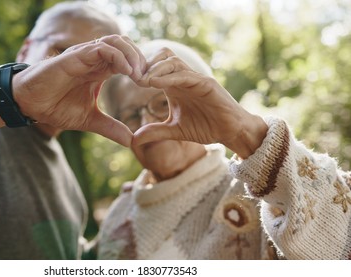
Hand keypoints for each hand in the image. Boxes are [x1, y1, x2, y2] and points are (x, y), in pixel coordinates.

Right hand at [13, 35, 145, 146]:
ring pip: (116, 41)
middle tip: (150, 79)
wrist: (30, 105)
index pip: (128, 60)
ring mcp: (85, 55)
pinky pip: (102, 48)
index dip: (142, 70)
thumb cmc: (55, 107)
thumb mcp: (89, 120)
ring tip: (140, 75)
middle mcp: (94, 59)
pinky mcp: (76, 56)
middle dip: (142, 60)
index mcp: (100, 71)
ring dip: (133, 55)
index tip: (151, 86)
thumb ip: (110, 127)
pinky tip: (128, 72)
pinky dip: (119, 57)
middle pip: (126, 46)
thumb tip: (131, 142)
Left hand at [133, 48, 267, 157]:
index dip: (140, 70)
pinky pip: (186, 75)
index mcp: (174, 85)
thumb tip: (133, 140)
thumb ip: (155, 131)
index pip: (155, 66)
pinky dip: (169, 77)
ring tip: (142, 81)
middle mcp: (183, 78)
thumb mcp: (174, 131)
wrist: (229, 132)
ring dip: (155, 69)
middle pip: (162, 55)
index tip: (126, 79)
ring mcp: (195, 79)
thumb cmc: (205, 127)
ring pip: (173, 61)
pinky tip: (155, 84)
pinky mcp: (206, 84)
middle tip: (133, 77)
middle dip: (146, 64)